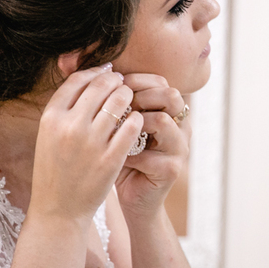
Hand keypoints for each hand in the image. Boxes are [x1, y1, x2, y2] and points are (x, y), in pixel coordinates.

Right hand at [30, 64, 143, 224]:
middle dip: (115, 81)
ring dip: (128, 96)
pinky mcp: (111, 159)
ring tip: (131, 99)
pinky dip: (136, 119)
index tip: (106, 73)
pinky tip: (136, 120)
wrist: (58, 210)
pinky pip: (131, 127)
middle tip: (122, 83)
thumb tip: (87, 79)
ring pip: (119, 102)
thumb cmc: (54, 170)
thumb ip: (64, 110)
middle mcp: (69, 126)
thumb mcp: (48, 136)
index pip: (77, 80)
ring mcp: (91, 143)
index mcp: (50, 118)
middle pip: (100, 87)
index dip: (95, 72)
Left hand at [114, 73, 190, 219]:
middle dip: (140, 96)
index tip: (112, 87)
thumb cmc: (119, 157)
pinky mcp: (172, 170)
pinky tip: (111, 157)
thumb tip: (87, 71)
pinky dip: (127, 155)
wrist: (132, 196)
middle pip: (172, 96)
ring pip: (163, 121)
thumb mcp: (115, 126)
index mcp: (170, 112)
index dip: (136, 80)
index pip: (161, 82)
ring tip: (115, 131)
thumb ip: (111, 103)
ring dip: (135, 123)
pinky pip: (150, 155)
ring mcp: (179, 149)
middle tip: (118, 106)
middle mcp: (181, 127)